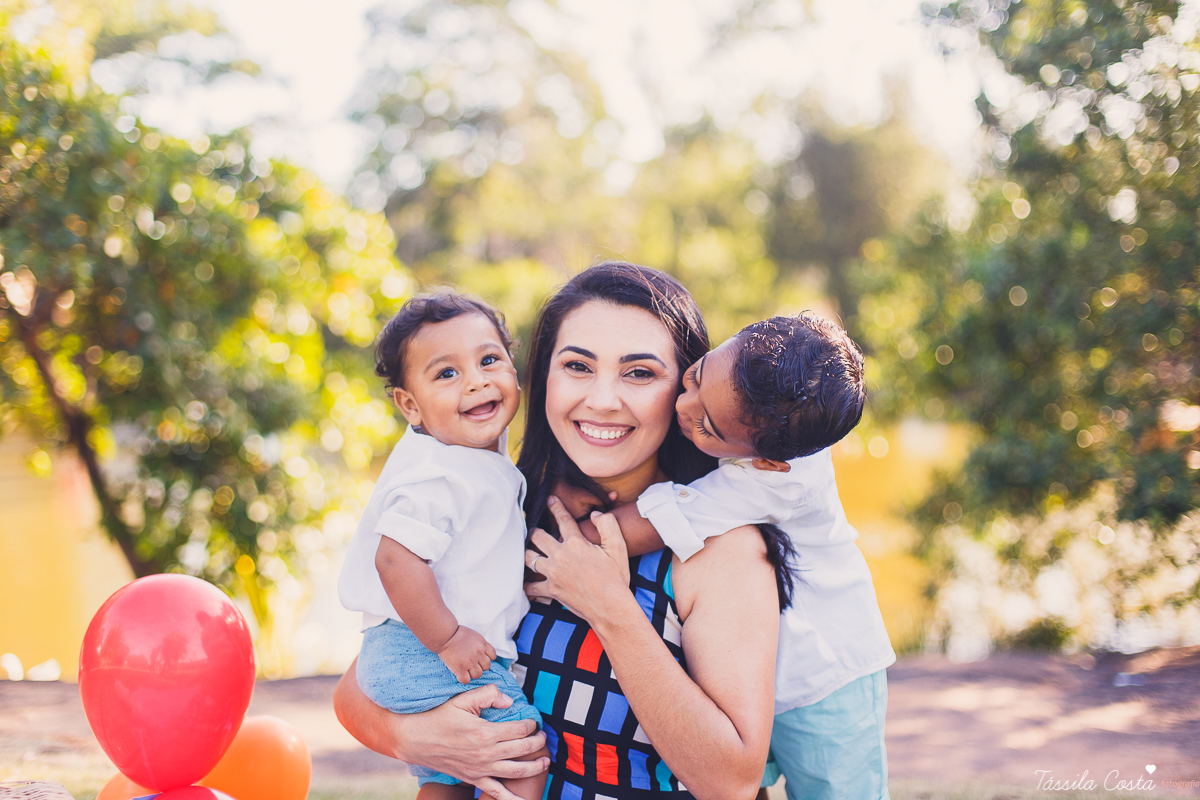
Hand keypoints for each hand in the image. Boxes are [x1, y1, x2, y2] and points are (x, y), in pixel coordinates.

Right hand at [334, 663, 546, 794]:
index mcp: (487, 732)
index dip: (532, 724)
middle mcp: (487, 753)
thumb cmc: (439, 717)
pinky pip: (496, 792)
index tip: (534, 721)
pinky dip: (511, 798)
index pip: (521, 728)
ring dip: (535, 767)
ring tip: (545, 762)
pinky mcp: (474, 779)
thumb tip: (509, 700)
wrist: (416, 739)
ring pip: (517, 771)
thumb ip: (488, 695)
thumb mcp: (462, 699)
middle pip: (523, 749)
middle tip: (543, 738)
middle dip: (538, 743)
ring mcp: (481, 769)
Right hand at [436, 626, 495, 683]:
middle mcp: (478, 654)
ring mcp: (470, 662)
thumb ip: (480, 645)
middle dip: (480, 666)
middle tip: (472, 664)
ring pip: (478, 675)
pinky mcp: (460, 668)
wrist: (445, 635)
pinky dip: (463, 678)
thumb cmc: (457, 634)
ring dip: (472, 673)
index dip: (486, 658)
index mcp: (483, 644)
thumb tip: (483, 654)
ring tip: (466, 669)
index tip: (480, 659)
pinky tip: (460, 674)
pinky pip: (466, 680)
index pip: (493, 656)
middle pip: (486, 667)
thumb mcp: (474, 636)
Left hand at [525, 496, 630, 620]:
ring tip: (528, 551)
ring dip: (528, 553)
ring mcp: (553, 574)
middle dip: (535, 531)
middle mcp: (560, 556)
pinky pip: (531, 587)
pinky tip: (525, 583)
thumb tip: (595, 514)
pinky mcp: (551, 590)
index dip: (556, 507)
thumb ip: (607, 525)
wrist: (610, 608)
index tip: (550, 500)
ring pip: (529, 558)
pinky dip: (527, 585)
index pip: (563, 520)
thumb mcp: (618, 548)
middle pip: (538, 536)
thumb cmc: (615, 578)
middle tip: (534, 529)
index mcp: (576, 543)